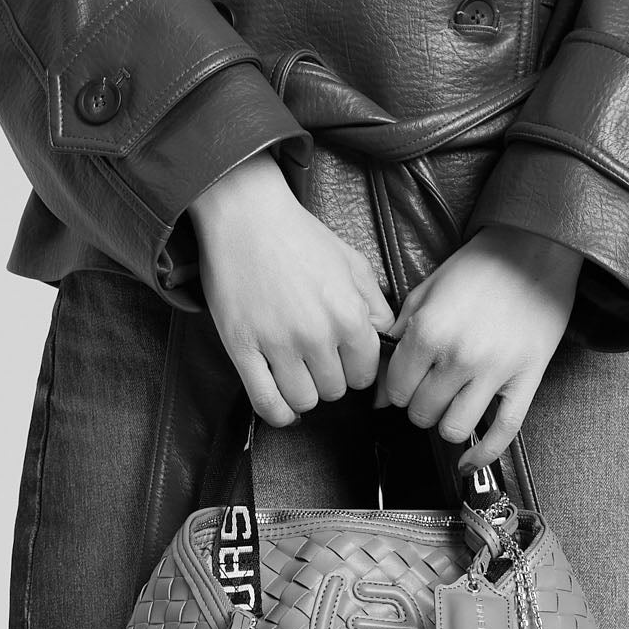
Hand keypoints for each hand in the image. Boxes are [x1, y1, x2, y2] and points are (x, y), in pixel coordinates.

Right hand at [189, 153, 394, 425]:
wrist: (246, 215)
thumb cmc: (300, 237)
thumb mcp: (352, 263)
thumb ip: (376, 305)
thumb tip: (386, 340)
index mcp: (349, 315)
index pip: (366, 375)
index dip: (356, 369)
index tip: (343, 358)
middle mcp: (317, 335)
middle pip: (335, 391)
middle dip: (329, 378)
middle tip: (315, 357)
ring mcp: (278, 345)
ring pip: (304, 401)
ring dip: (303, 392)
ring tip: (297, 371)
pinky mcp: (243, 349)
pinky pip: (267, 404)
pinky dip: (279, 412)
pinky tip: (282, 402)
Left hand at [376, 227, 580, 468]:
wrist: (535, 248)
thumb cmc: (479, 267)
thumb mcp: (426, 290)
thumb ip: (400, 335)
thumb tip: (381, 386)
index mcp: (429, 332)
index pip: (395, 390)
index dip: (396, 390)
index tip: (405, 384)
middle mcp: (458, 357)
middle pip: (421, 414)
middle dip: (420, 406)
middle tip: (430, 390)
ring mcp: (494, 373)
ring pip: (453, 429)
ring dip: (447, 423)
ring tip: (452, 405)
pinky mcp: (525, 382)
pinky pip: (502, 434)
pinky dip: (481, 455)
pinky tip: (467, 461)